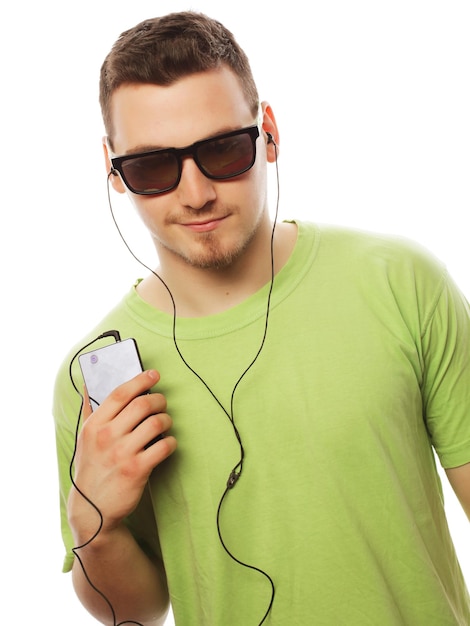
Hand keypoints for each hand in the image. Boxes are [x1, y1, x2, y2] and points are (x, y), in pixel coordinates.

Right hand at [68, 369, 175, 544]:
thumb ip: (89, 410)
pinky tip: (167, 443)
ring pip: (156, 423)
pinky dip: (171, 442)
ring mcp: (122, 453)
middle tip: (162, 403)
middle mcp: (107, 436)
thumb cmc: (91, 467)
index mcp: (94, 425)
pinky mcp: (137, 470)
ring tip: (165, 423)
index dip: (140, 380)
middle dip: (158, 400)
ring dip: (166, 419)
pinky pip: (164, 446)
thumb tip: (89, 384)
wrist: (92, 509)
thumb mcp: (83, 438)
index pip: (120, 393)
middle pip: (142, 404)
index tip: (154, 374)